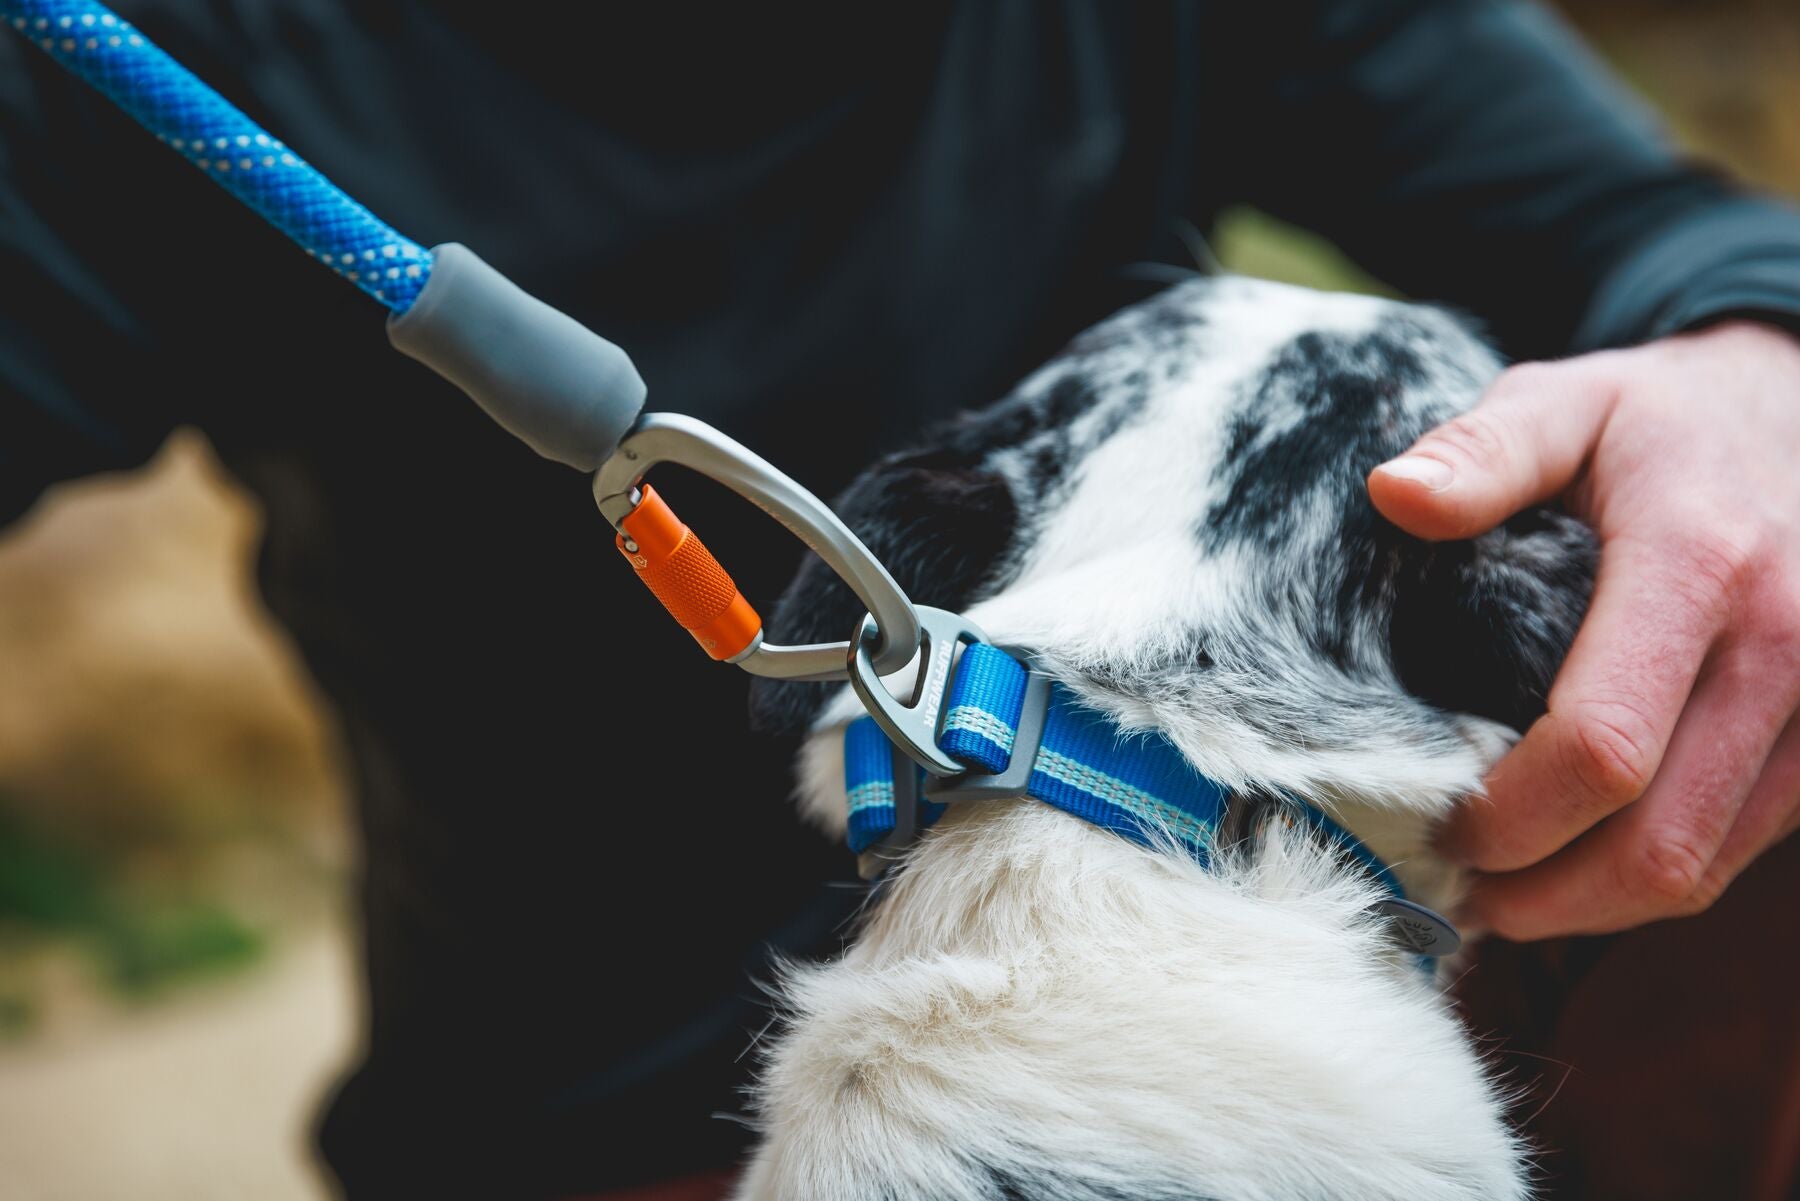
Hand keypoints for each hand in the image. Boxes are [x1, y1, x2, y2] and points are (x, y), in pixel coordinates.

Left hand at [1367, 320, 1799, 938]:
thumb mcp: (1566, 402)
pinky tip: (1577, 869)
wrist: (1795, 412)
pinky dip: (1653, 879)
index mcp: (1702, 567)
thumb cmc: (1659, 421)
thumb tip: (1393, 495)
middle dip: (1542, 893)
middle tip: (1456, 889)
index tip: (1437, 821)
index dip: (1508, 816)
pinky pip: (1741, 850)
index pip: (1601, 748)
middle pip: (1658, 843)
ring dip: (1594, 906)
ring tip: (1502, 897)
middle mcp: (1787, 649)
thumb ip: (1482, 451)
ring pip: (1706, 868)